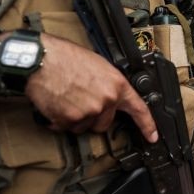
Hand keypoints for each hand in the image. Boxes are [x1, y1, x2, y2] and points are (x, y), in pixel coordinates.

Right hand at [25, 34, 157, 141]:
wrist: (41, 59)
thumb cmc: (65, 57)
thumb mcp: (98, 65)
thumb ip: (109, 84)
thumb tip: (111, 96)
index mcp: (117, 85)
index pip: (139, 109)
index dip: (147, 125)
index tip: (152, 136)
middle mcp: (106, 100)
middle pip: (105, 123)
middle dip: (94, 117)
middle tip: (80, 101)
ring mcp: (88, 112)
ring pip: (84, 127)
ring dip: (76, 118)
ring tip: (66, 98)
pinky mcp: (69, 120)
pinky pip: (67, 127)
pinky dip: (60, 120)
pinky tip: (56, 103)